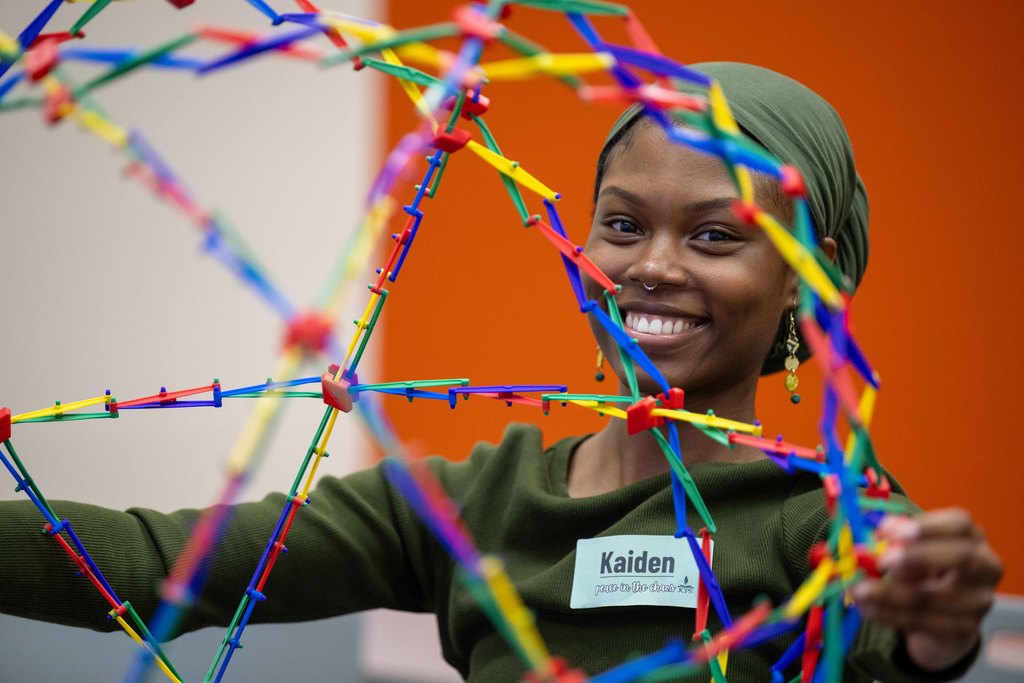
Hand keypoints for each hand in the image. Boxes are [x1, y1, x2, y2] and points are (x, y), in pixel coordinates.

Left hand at [851, 508, 1002, 671]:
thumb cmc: (925, 569)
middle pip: (961, 556)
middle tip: (882, 560)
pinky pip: (922, 621)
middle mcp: (985, 566)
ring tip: (858, 590)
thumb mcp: (913, 549)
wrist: (944, 615)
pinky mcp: (965, 629)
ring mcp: (979, 601)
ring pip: (932, 596)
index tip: (889, 530)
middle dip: (918, 556)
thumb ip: (898, 540)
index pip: (960, 524)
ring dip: (888, 593)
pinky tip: (867, 608)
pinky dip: (889, 614)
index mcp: (972, 537)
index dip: (927, 526)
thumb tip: (880, 532)